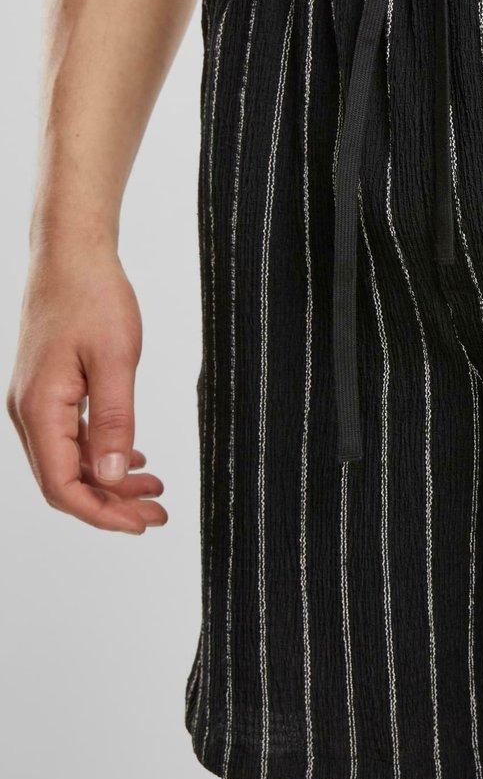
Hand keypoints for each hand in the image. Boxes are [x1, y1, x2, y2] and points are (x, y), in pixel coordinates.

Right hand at [8, 245, 166, 533]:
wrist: (71, 254)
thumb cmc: (92, 297)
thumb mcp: (114, 361)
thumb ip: (114, 421)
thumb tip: (110, 476)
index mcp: (40, 408)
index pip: (62, 485)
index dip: (101, 514)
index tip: (141, 524)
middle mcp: (29, 411)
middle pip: (65, 480)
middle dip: (111, 504)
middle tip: (157, 515)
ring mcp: (36, 401)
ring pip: (70, 460)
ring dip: (110, 480)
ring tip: (154, 488)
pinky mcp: (48, 389)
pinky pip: (71, 437)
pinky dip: (101, 453)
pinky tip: (132, 458)